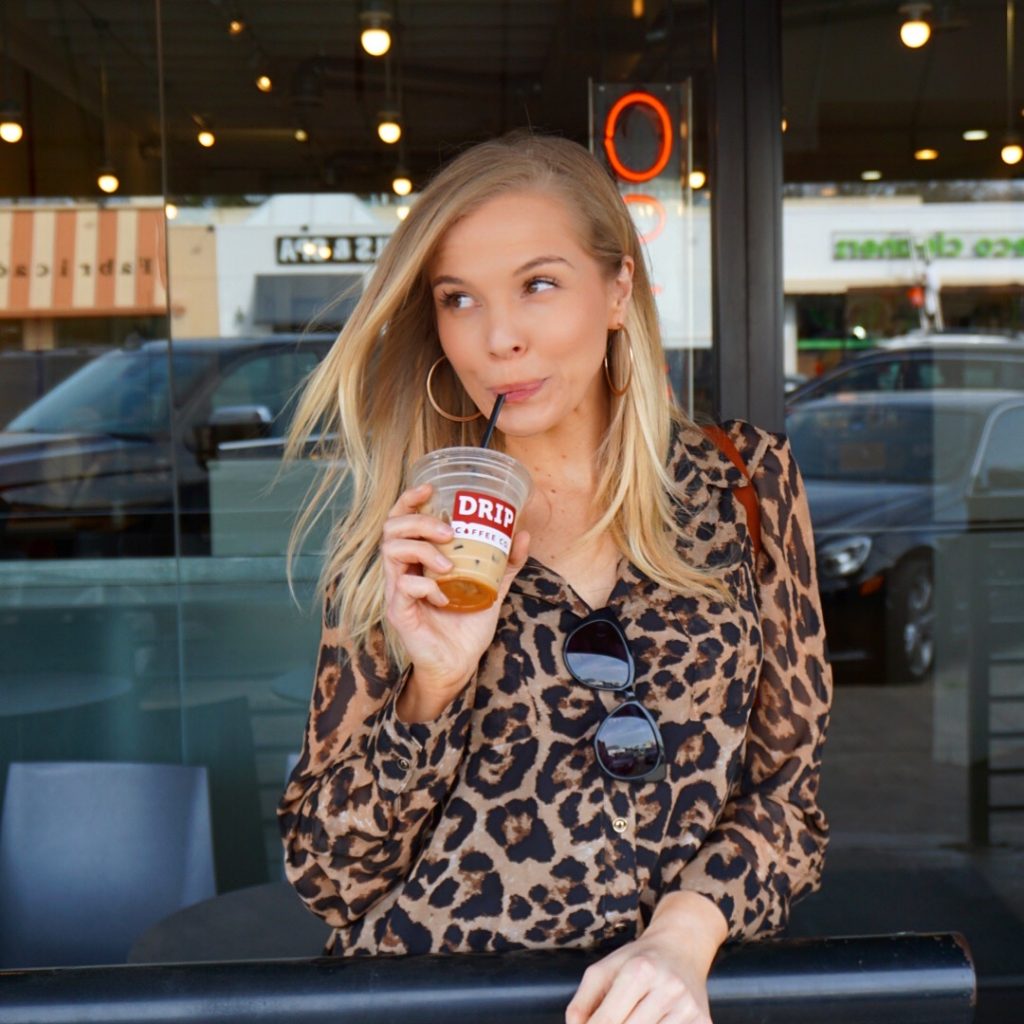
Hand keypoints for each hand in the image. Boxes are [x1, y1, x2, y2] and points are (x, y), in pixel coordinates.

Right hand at [381, 482, 529, 713]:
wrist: (459, 665)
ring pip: (391, 552)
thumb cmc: (467, 626)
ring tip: (449, 566)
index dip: (410, 500)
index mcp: (418, 561)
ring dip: (423, 550)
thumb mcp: (492, 588)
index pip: (402, 521)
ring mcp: (396, 592)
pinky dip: (426, 585)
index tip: (430, 489)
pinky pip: (403, 587)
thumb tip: (523, 532)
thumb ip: (505, 562)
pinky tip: (444, 596)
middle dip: (420, 522)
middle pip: (391, 529)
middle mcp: (402, 572)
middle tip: (449, 533)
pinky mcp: (399, 612)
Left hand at [565, 931, 712, 1023]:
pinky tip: (650, 1021)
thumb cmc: (638, 961)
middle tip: (611, 1021)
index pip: (607, 1020)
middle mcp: (668, 988)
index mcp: (640, 971)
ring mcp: (689, 1008)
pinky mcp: (704, 1023)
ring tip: (632, 1017)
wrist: (682, 947)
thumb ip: (583, 1001)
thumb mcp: (606, 968)